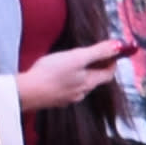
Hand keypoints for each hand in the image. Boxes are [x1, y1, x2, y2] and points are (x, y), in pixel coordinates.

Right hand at [10, 39, 128, 111]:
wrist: (26, 93)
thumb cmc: (51, 73)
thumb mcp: (77, 57)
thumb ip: (98, 52)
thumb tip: (118, 46)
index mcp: (89, 83)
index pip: (108, 74)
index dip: (112, 62)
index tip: (113, 52)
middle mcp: (81, 93)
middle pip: (95, 79)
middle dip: (97, 66)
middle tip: (94, 53)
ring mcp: (67, 98)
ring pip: (80, 84)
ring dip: (82, 73)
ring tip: (74, 61)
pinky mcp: (54, 99)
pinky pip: (66, 88)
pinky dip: (68, 79)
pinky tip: (58, 74)